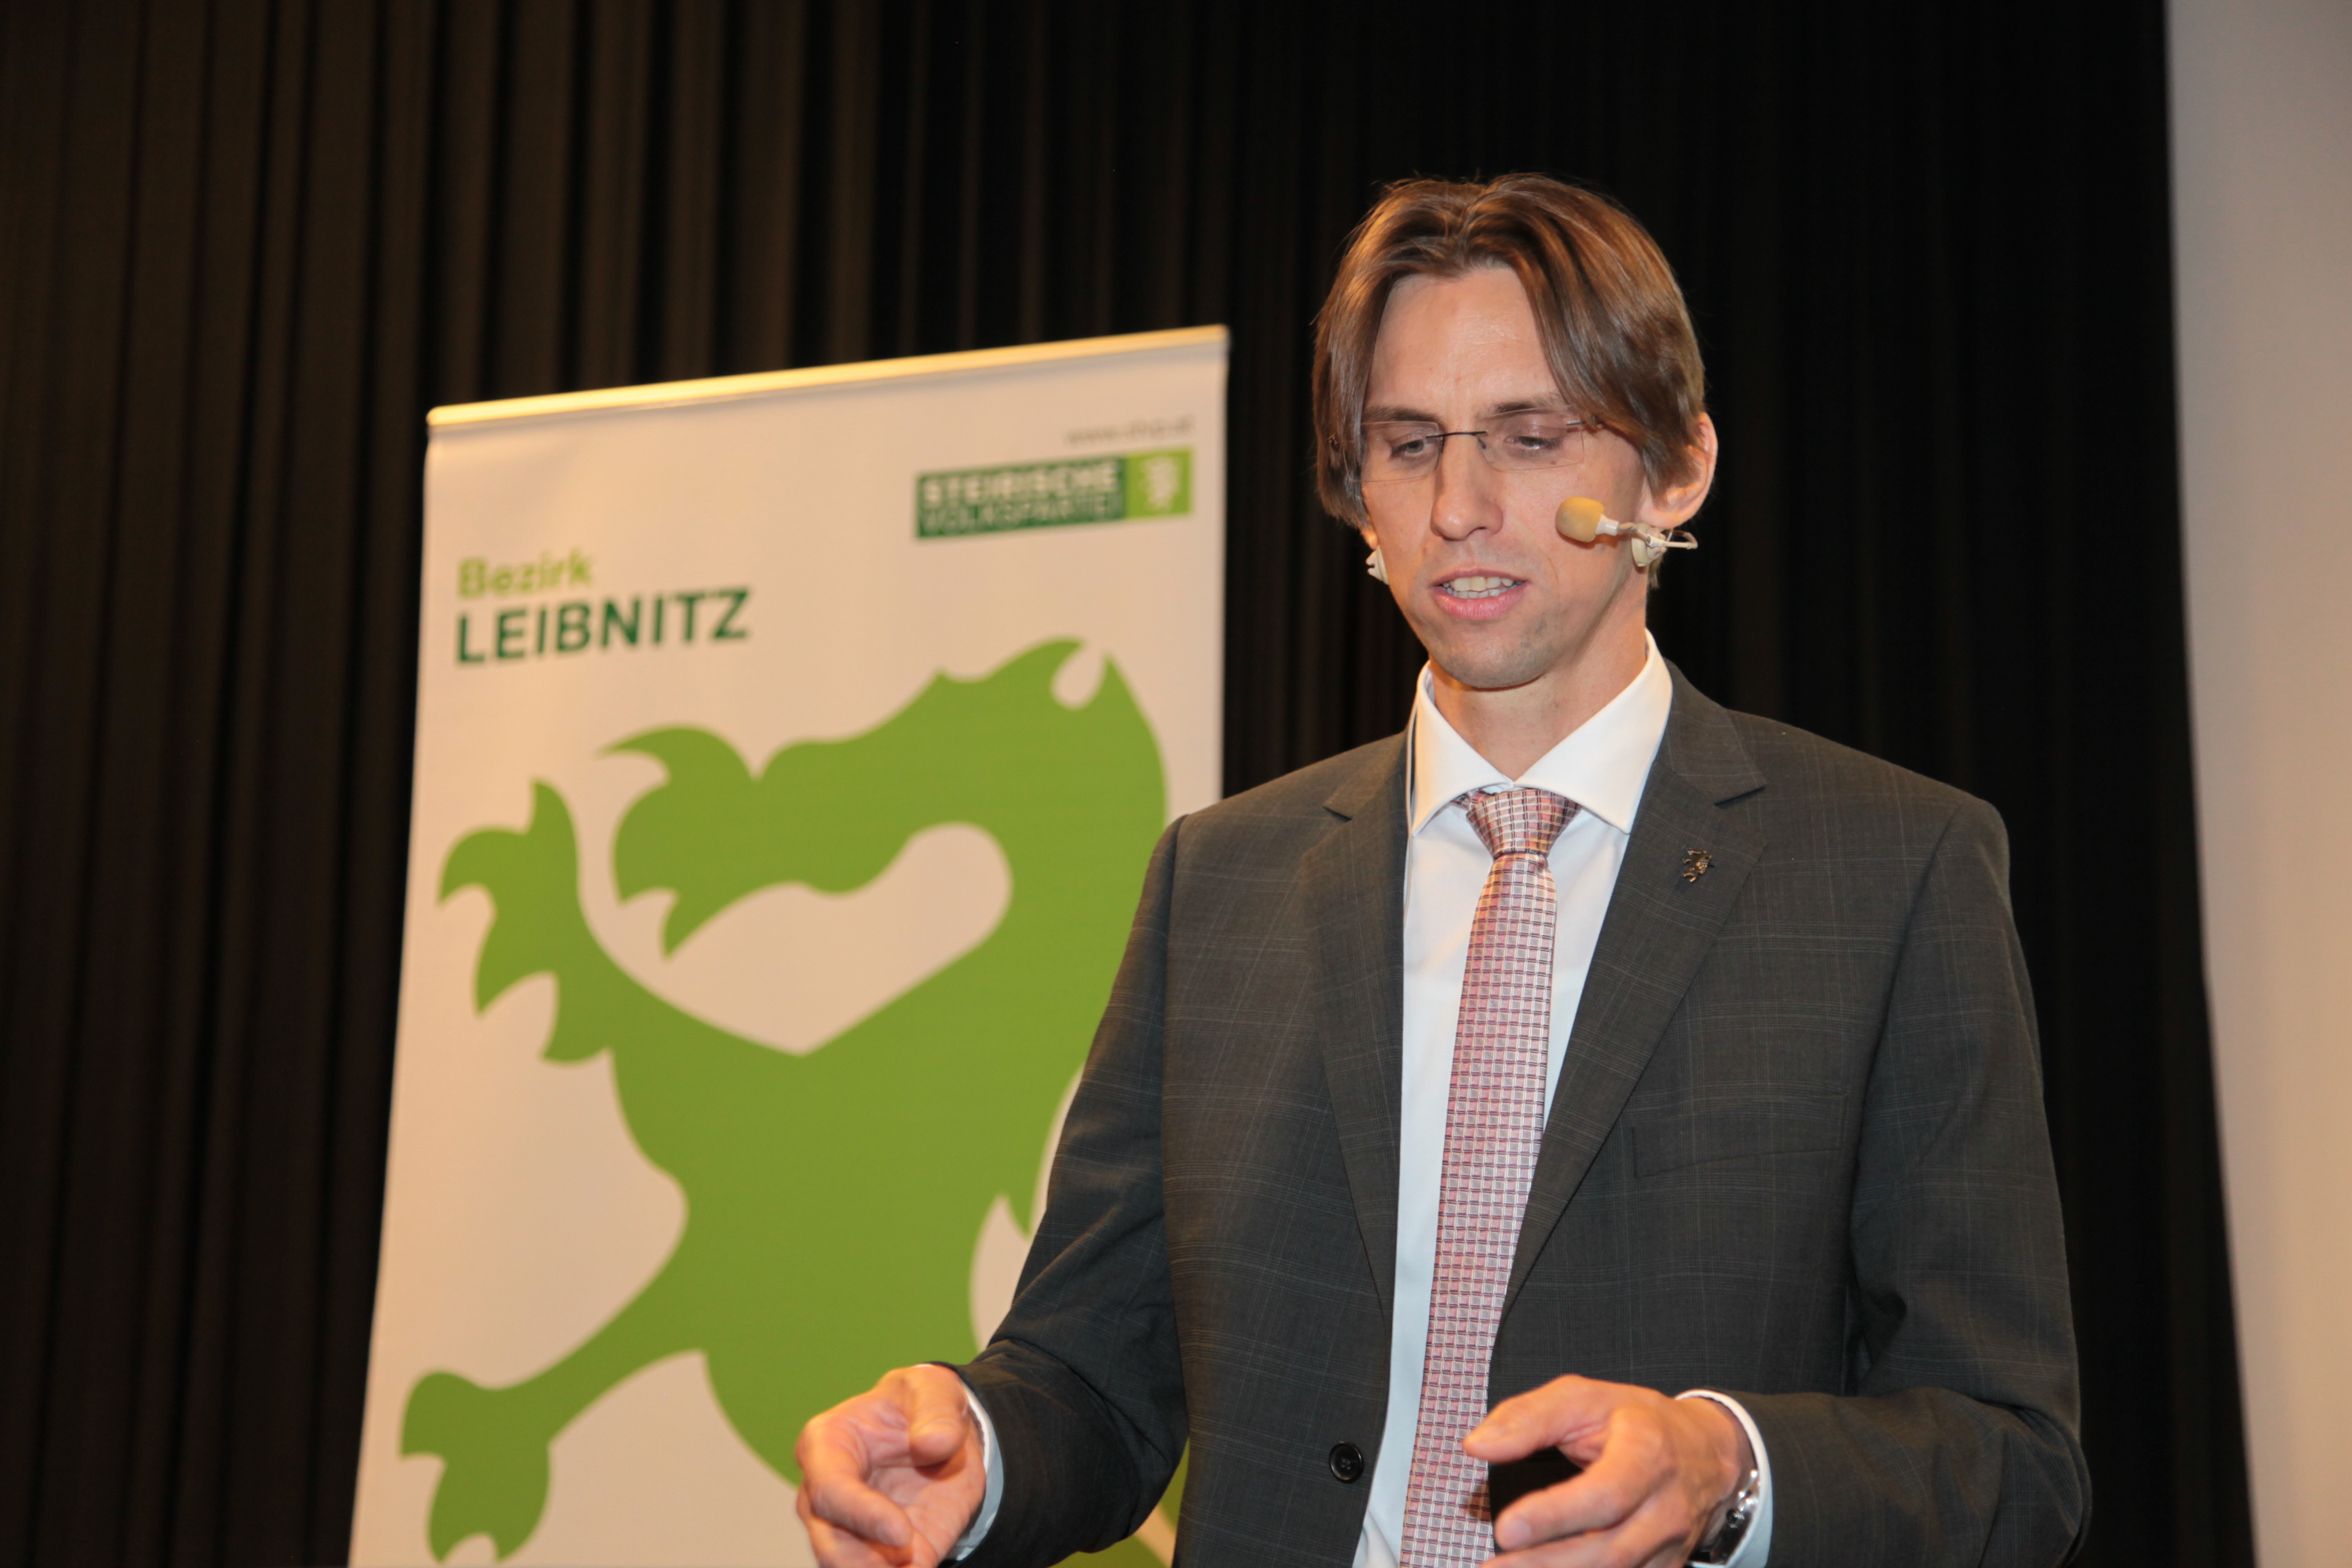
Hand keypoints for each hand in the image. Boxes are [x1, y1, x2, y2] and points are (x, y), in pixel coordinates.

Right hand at [796, 1364, 988, 1566]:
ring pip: (844, 1567)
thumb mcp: (934, 1390)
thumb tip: (933, 1444)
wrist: (940, 1436)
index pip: (829, 1490)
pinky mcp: (874, 1554)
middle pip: (828, 1543)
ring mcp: (844, 1528)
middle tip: (910, 1559)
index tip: (901, 1533)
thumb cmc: (921, 1405)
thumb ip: (936, 1413)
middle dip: (865, 1562)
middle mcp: (823, 1493)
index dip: (862, 1515)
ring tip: (917, 1564)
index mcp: (826, 1443)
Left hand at [1465, 1375, 1750, 1567]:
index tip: (1505, 1529)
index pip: (1605, 1495)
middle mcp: (1666, 1507)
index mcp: (1647, 1454)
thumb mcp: (1582, 1398)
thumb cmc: (1635, 1421)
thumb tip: (1477, 1446)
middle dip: (1546, 1564)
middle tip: (1492, 1567)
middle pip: (1609, 1550)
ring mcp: (1669, 1545)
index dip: (1555, 1516)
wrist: (1705, 1452)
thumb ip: (1528, 1418)